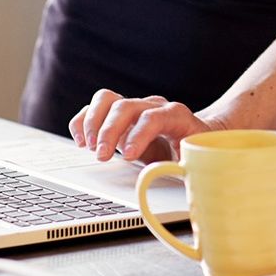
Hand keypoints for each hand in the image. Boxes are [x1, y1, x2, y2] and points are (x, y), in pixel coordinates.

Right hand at [68, 88, 218, 161]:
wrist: (194, 135)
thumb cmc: (193, 150)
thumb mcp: (193, 162)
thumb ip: (180, 168)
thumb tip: (160, 176)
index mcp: (176, 116)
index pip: (154, 117)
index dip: (139, 135)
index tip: (128, 157)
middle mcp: (153, 106)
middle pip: (126, 106)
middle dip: (109, 131)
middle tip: (101, 156)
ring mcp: (134, 107)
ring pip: (107, 99)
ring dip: (92, 122)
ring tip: (89, 147)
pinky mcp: (119, 114)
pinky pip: (95, 108)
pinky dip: (83, 121)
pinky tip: (81, 141)